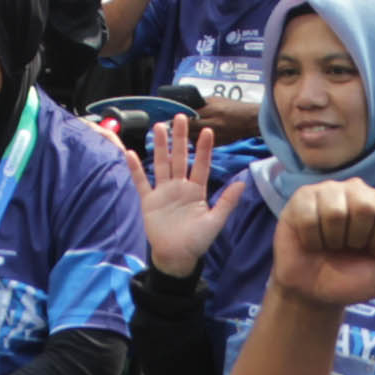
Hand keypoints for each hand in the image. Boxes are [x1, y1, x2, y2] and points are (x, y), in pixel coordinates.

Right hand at [132, 113, 238, 274]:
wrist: (176, 257)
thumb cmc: (197, 241)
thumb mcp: (215, 222)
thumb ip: (227, 202)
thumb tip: (242, 183)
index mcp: (197, 191)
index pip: (202, 165)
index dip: (204, 149)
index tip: (207, 131)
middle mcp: (180, 187)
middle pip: (180, 158)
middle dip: (180, 138)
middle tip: (180, 117)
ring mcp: (164, 192)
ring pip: (162, 164)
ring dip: (160, 146)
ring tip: (159, 127)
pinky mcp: (149, 201)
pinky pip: (142, 182)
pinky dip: (136, 169)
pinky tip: (131, 154)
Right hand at [268, 176, 374, 309]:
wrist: (313, 292)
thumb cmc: (351, 278)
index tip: (370, 250)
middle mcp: (358, 191)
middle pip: (364, 206)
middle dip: (355, 238)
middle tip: (347, 247)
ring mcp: (329, 191)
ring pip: (335, 212)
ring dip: (331, 239)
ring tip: (328, 244)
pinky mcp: (303, 198)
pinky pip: (308, 216)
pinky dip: (311, 239)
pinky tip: (311, 241)